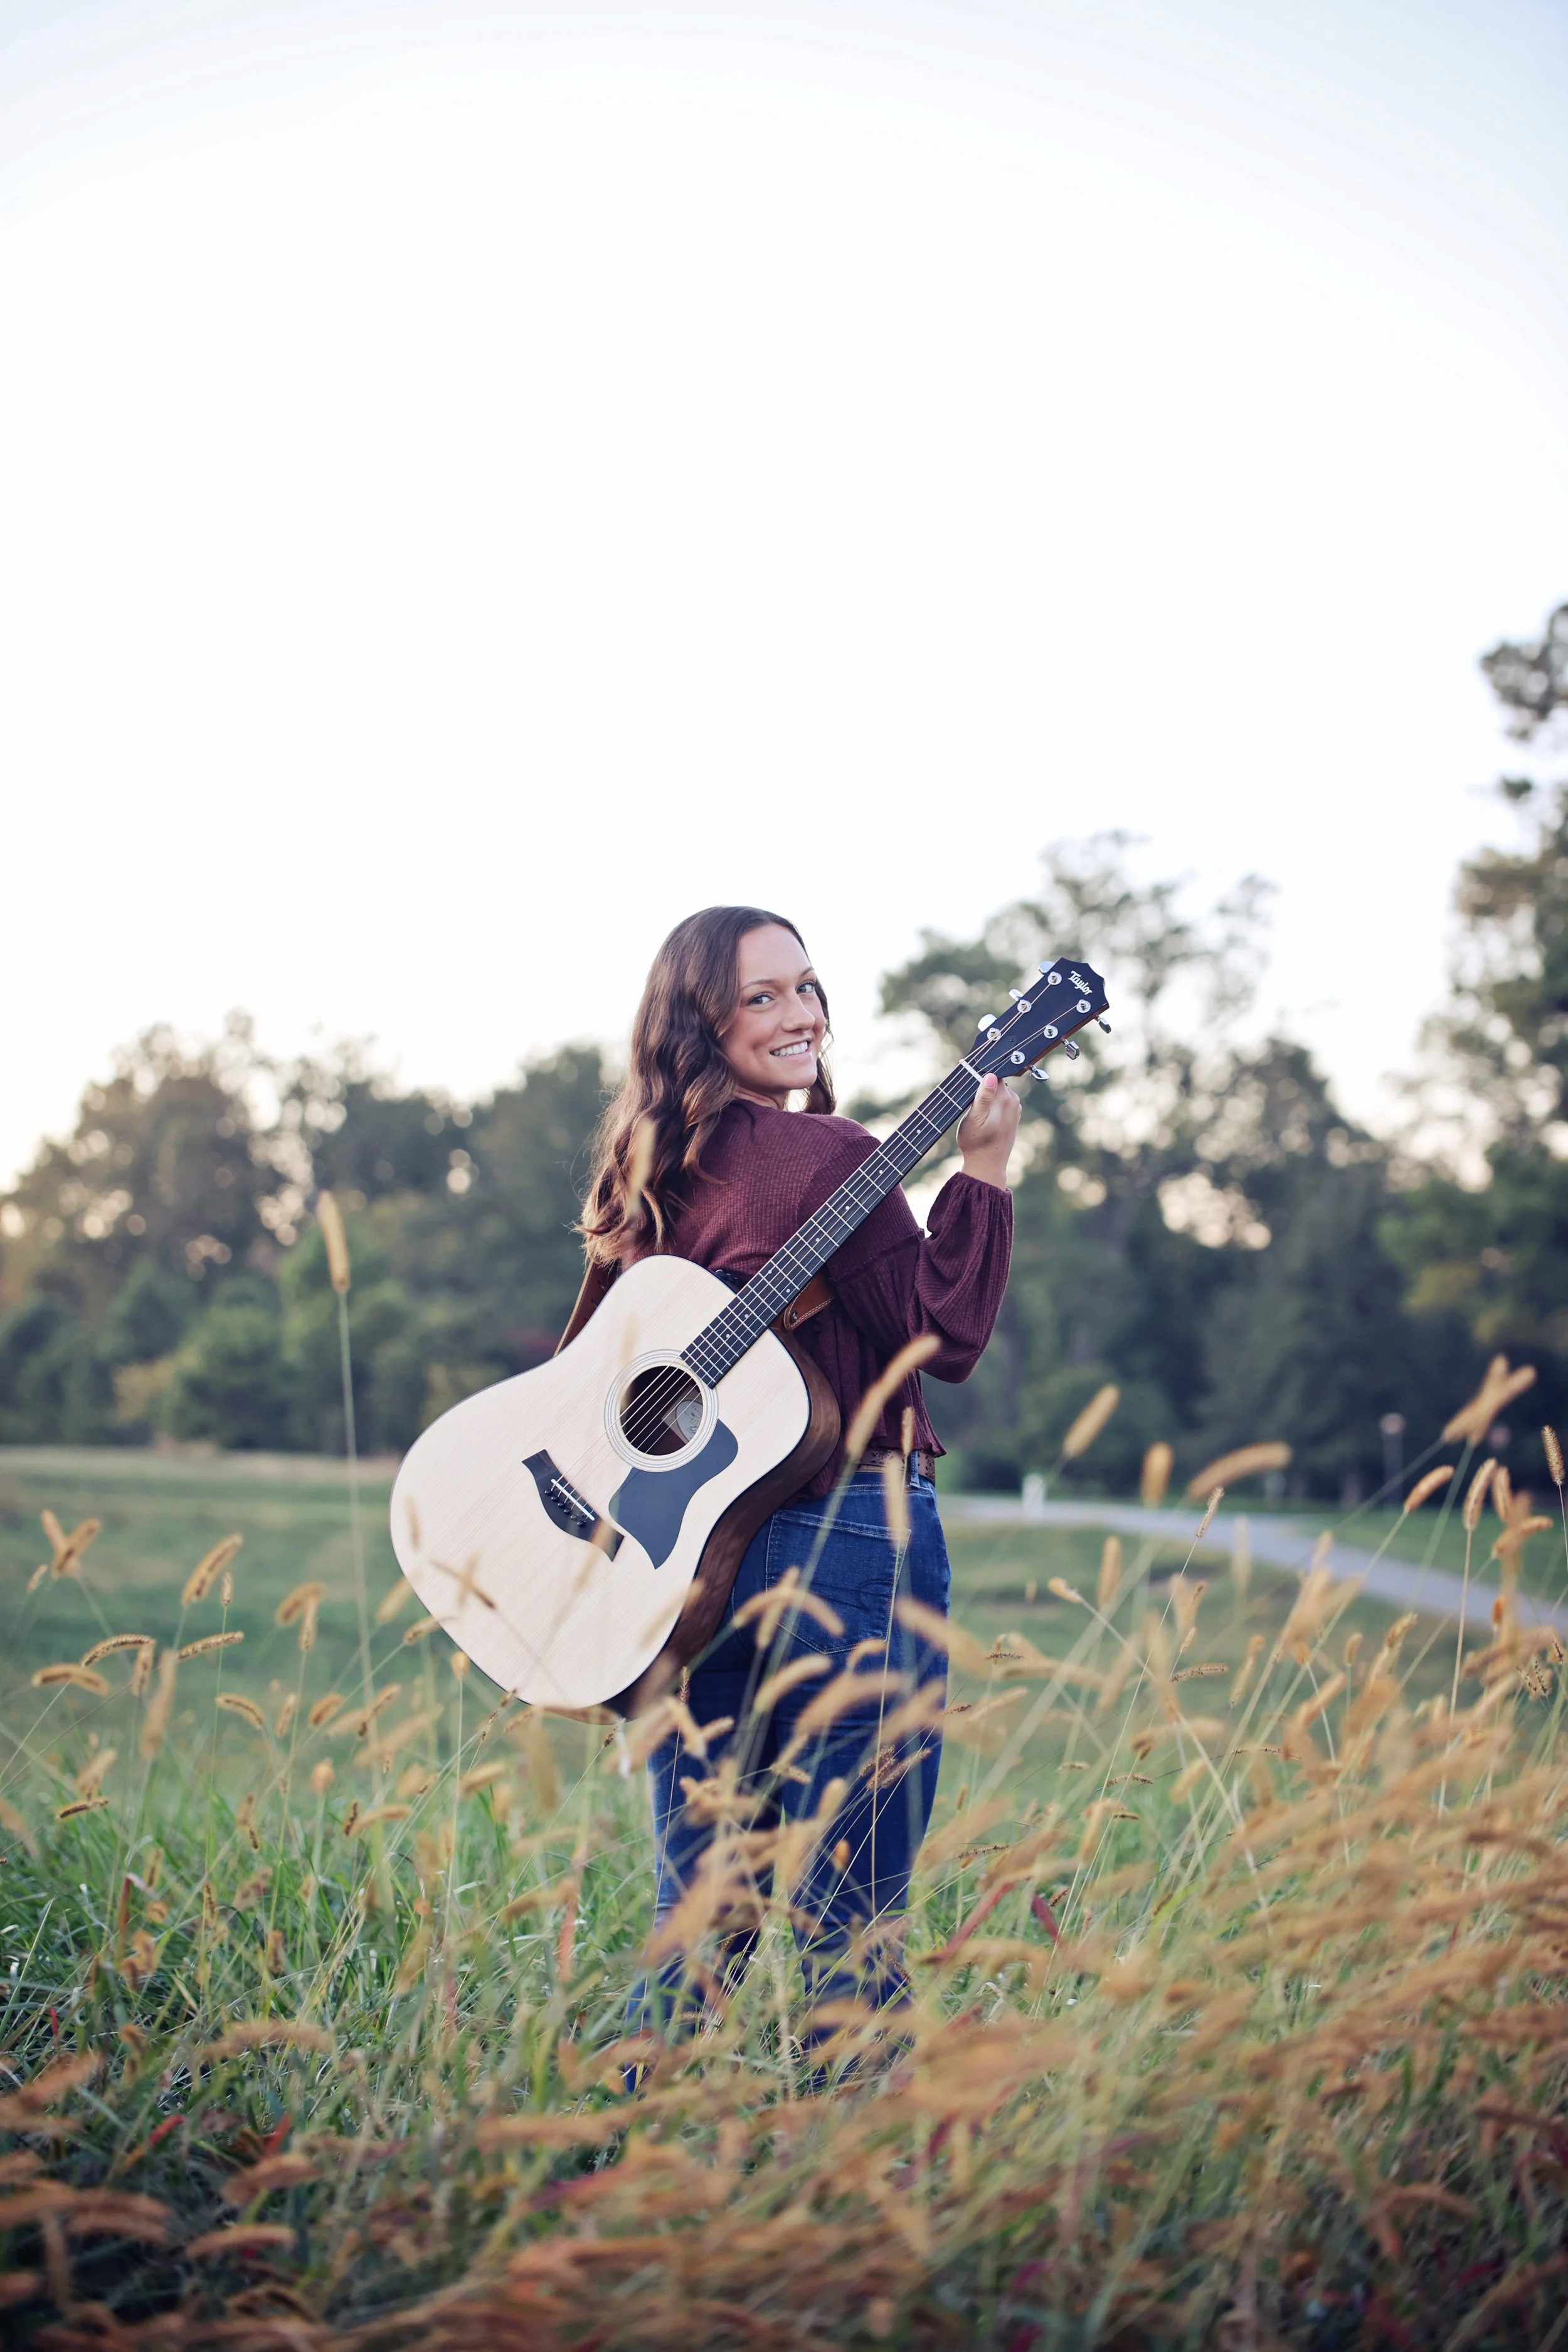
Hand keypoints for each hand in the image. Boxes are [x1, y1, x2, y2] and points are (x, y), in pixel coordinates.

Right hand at [956, 1073, 1020, 1188]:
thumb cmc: (976, 1142)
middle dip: (982, 1087)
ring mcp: (1015, 1107)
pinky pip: (1001, 1101)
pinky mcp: (1014, 1115)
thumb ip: (983, 1096)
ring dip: (987, 1097)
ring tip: (977, 1113)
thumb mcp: (974, 1118)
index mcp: (1004, 1097)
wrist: (987, 1165)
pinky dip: (992, 1105)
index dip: (978, 1077)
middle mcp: (1013, 1099)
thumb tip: (991, 1075)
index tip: (969, 1089)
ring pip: (998, 1091)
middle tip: (970, 1104)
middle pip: (995, 1081)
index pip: (992, 1073)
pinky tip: (985, 1118)